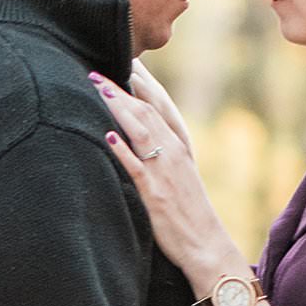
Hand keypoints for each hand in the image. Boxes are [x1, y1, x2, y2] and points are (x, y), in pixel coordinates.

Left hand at [91, 73, 245, 292]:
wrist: (207, 245)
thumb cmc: (190, 210)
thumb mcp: (180, 173)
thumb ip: (163, 149)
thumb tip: (140, 129)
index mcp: (181, 145)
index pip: (161, 104)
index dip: (142, 81)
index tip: (124, 60)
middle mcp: (174, 153)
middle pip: (147, 110)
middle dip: (123, 87)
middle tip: (98, 68)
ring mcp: (165, 172)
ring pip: (141, 130)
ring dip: (119, 106)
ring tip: (98, 88)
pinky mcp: (156, 195)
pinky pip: (137, 168)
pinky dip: (122, 150)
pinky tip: (107, 135)